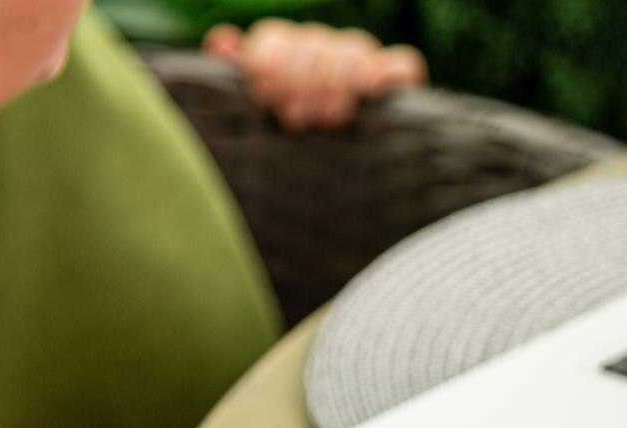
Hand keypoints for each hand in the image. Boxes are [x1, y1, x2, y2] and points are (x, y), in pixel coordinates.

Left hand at [204, 19, 427, 131]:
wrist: (331, 189)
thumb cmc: (286, 145)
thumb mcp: (252, 114)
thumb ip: (232, 76)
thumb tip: (225, 41)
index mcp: (284, 52)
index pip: (275, 39)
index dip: (269, 64)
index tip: (267, 98)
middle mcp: (323, 50)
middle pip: (315, 43)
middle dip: (302, 81)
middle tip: (297, 119)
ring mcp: (361, 61)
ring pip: (353, 49)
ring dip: (337, 81)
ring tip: (327, 119)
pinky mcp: (395, 81)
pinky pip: (402, 63)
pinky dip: (388, 72)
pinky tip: (369, 89)